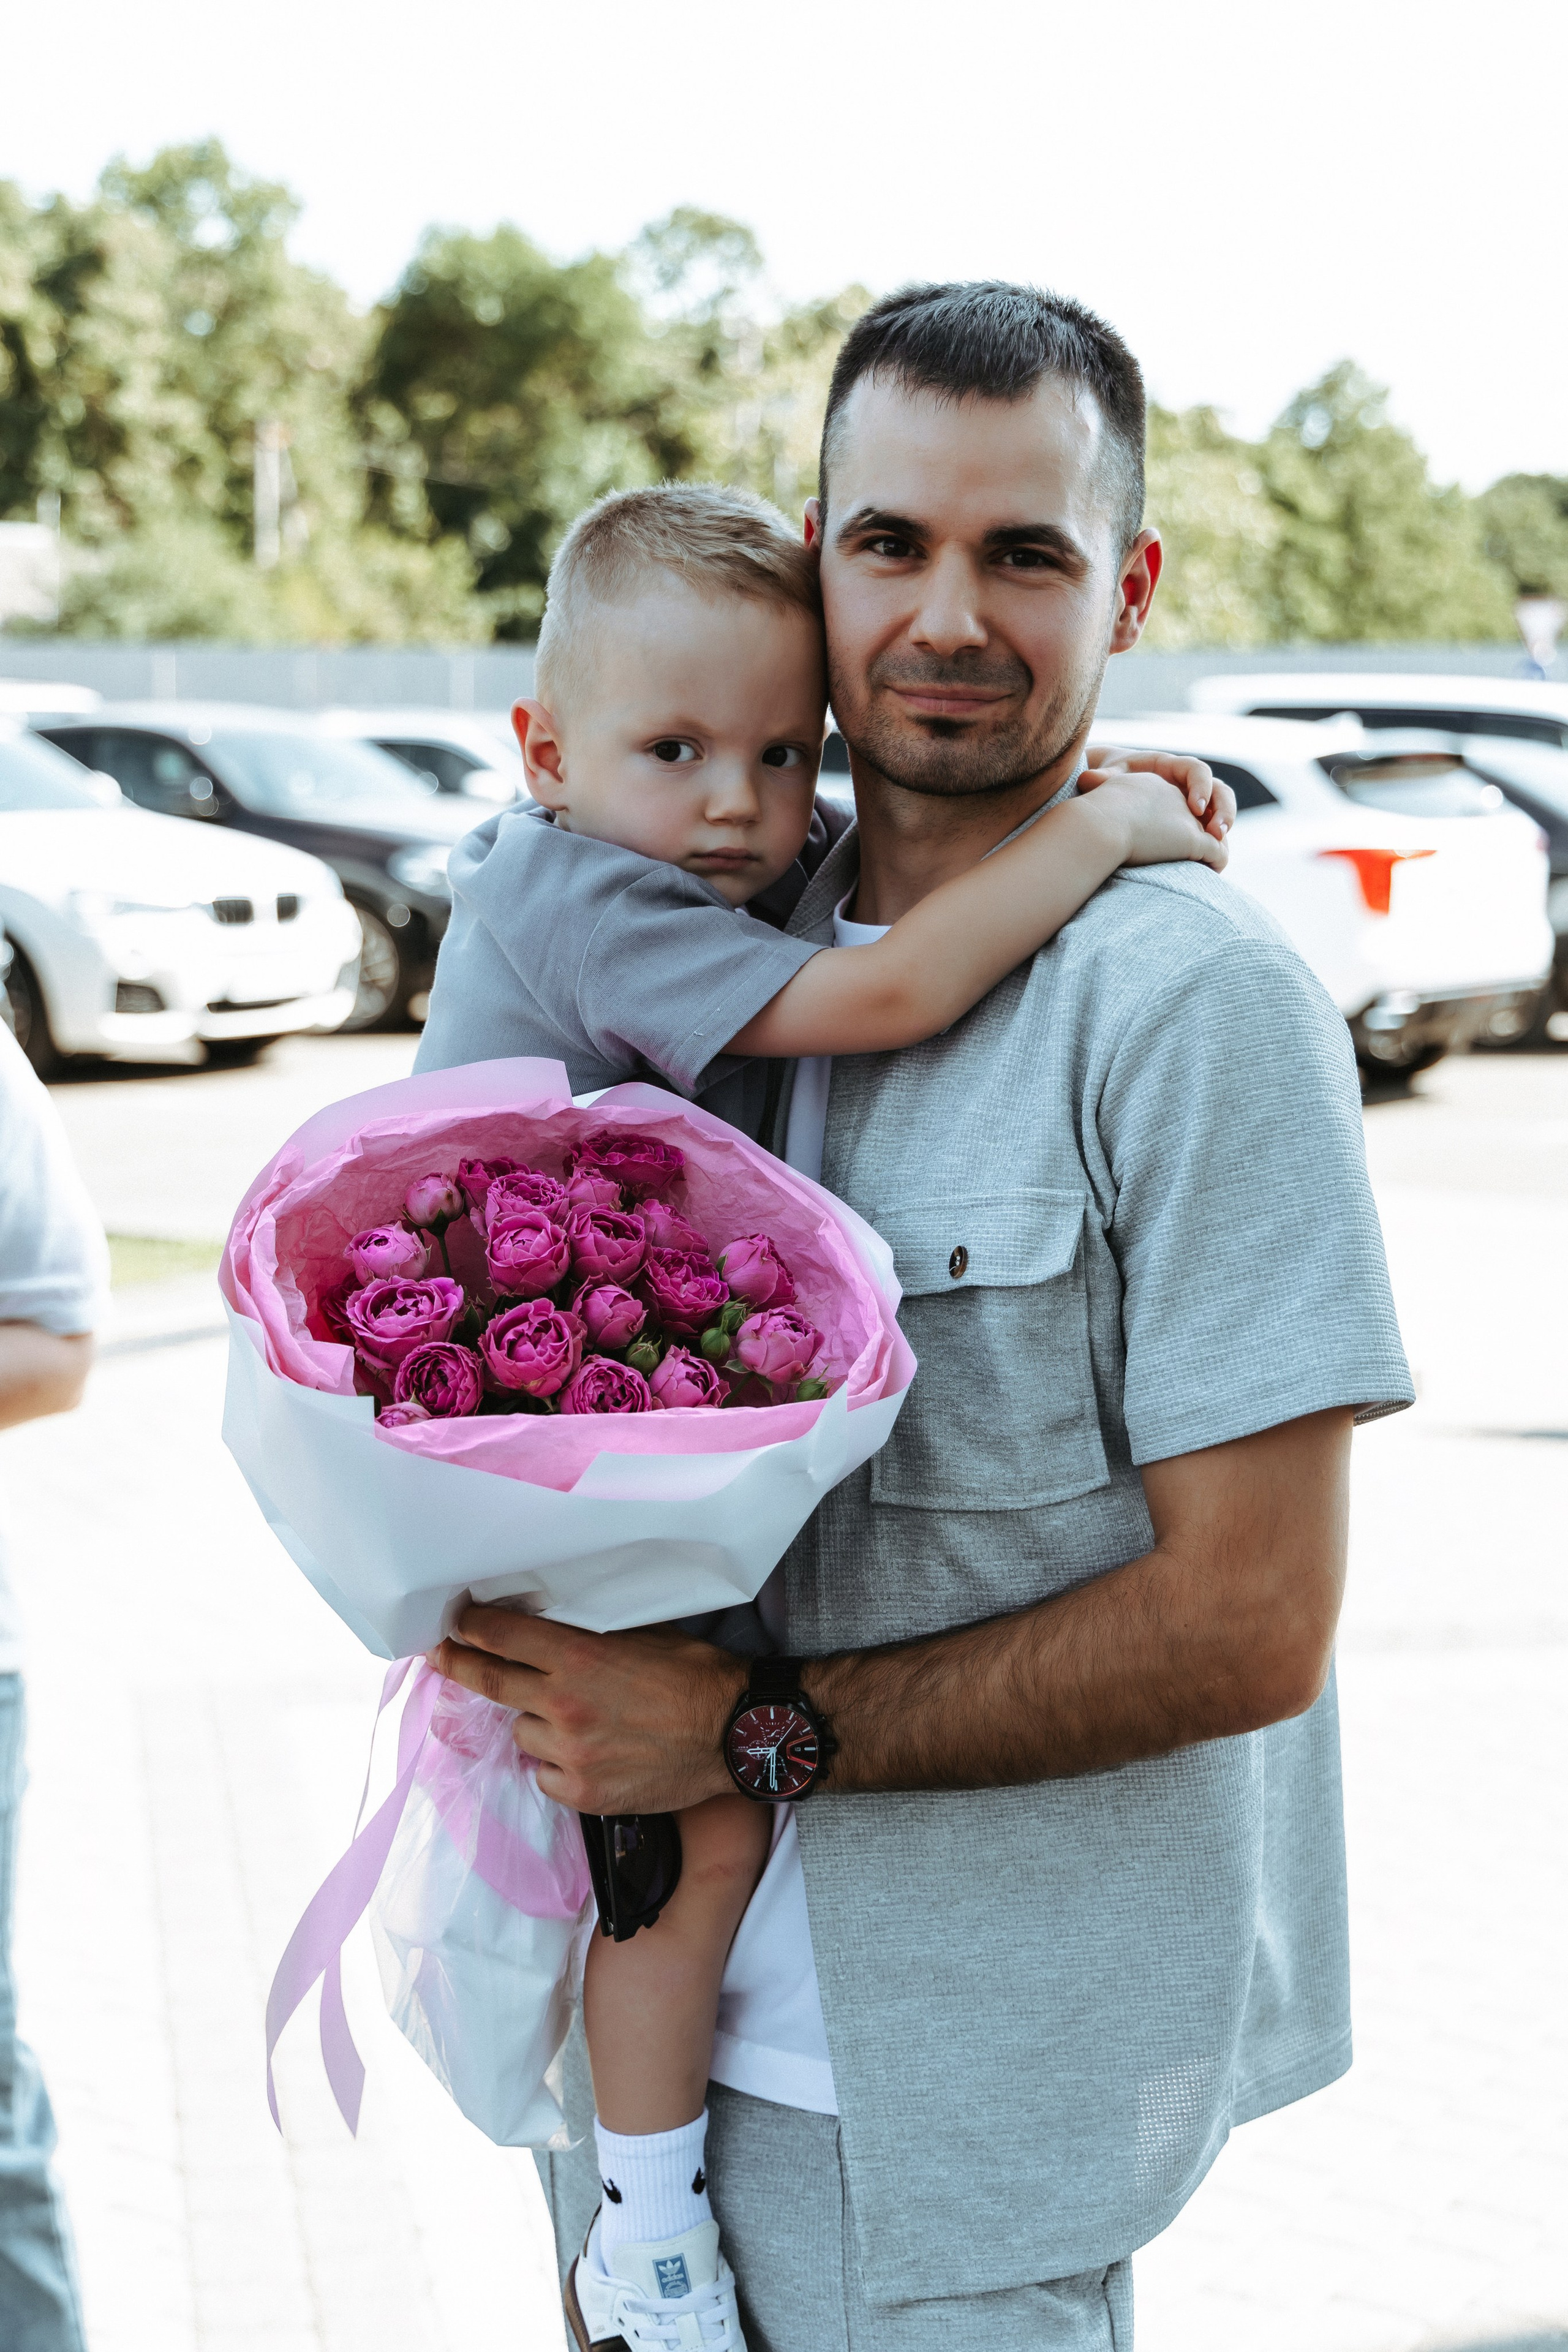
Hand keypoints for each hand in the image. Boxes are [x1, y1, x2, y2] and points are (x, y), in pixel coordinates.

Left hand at [427, 1605, 744, 1811]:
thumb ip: (589, 1632)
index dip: (470, 1627)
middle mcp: (564, 1704)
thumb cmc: (693, 1676)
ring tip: (575, 1718)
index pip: (501, 1636)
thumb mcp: (642, 1633)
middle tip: (439, 1656)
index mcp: (578, 1658)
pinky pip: (545, 1773)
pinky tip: (587, 1753)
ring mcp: (570, 1753)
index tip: (454, 1623)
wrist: (733, 1734)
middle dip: (458, 1665)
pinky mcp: (582, 1792)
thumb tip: (551, 1621)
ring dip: (535, 1721)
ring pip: (522, 1732)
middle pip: (489, 1682)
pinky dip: (557, 1762)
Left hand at [1083, 746, 1234, 848]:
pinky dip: (1214, 843)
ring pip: (1221, 811)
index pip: (1197, 771)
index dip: (1201, 787)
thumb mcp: (1111, 777)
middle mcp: (1188, 784)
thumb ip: (1105, 779)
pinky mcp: (1191, 821)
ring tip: (1219, 847)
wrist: (1115, 789)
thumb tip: (1087, 777)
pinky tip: (1210, 861)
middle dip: (1223, 811)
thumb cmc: (1114, 779)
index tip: (1195, 809)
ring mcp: (1193, 802)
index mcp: (1172, 767)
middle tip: (1217, 833)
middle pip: (1219, 791)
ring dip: (1224, 828)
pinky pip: (1210, 831)